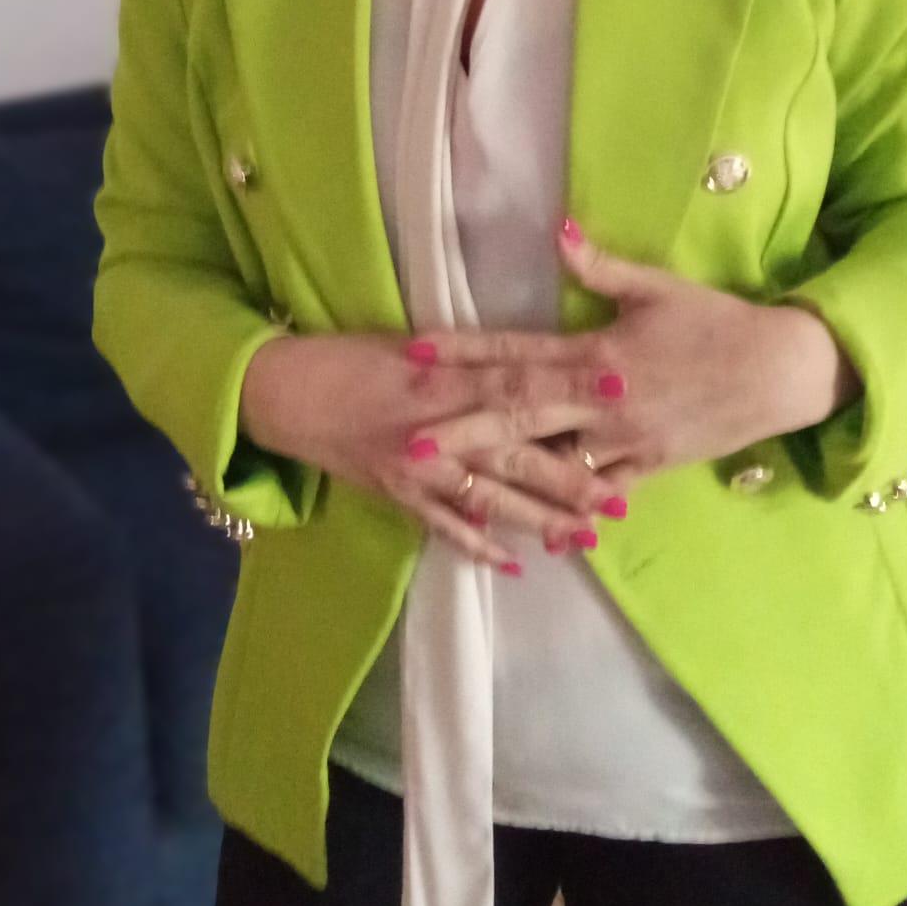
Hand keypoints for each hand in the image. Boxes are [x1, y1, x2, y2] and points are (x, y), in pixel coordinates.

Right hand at [237, 327, 628, 572]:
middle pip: (516, 454)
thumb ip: (468, 357)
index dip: (573, 387)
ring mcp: (416, 468)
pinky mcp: (397, 495)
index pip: (520, 383)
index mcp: (443, 377)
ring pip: (489, 499)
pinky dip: (477, 546)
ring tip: (586, 534)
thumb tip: (525, 358)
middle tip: (622, 493)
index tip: (623, 388)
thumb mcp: (411, 341)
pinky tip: (514, 563)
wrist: (283, 393)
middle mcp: (435, 427)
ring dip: (539, 519)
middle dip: (572, 476)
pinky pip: (444, 527)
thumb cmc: (350, 355)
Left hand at [400, 217, 858, 489]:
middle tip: (408, 442)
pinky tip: (530, 531)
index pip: (518, 352)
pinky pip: (598, 494)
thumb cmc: (716, 321)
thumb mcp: (658, 286)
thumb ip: (602, 266)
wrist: (780, 372)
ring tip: (451, 488)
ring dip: (501, 477)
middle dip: (459, 430)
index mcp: (598, 352)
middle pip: (518, 417)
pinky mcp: (649, 467)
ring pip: (551, 464)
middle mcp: (603, 401)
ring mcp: (625, 441)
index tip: (418, 354)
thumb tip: (559, 231)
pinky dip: (565, 512)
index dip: (466, 353)